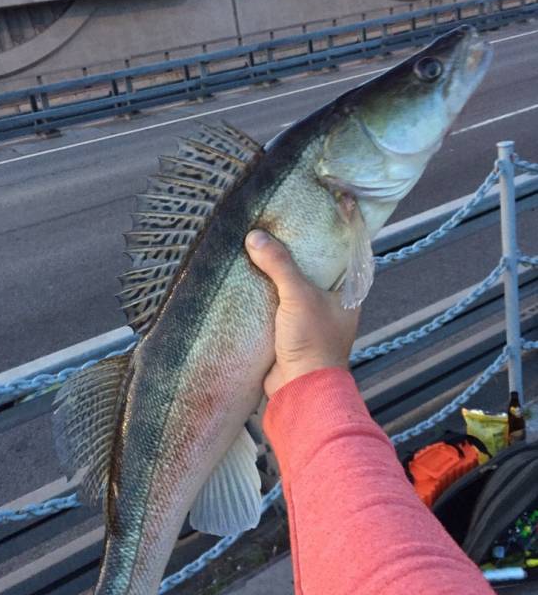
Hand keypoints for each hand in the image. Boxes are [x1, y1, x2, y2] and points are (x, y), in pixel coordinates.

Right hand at [245, 230, 360, 397]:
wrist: (300, 389)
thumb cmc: (313, 342)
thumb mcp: (298, 296)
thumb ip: (279, 265)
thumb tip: (255, 237)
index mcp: (346, 293)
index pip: (345, 252)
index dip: (336, 229)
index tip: (326, 205)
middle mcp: (330, 303)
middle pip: (313, 267)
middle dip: (296, 249)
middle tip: (280, 223)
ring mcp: (309, 317)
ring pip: (292, 286)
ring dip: (276, 272)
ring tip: (259, 244)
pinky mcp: (288, 331)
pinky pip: (276, 304)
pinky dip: (264, 293)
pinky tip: (248, 277)